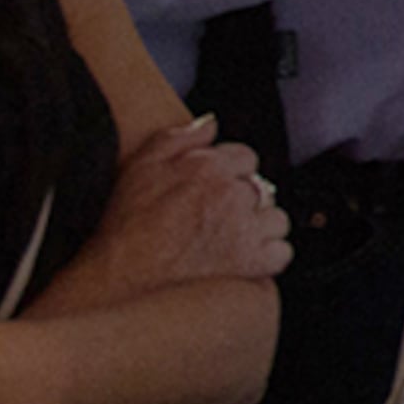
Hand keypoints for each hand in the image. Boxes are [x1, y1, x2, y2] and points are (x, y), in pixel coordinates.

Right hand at [51, 121, 290, 309]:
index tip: (217, 190)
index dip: (231, 174)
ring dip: (260, 227)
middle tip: (219, 219)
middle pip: (262, 187)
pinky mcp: (253, 264)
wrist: (121, 280)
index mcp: (210, 167)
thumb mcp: (141, 167)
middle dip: (245, 200)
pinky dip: (269, 257)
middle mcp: (232, 194)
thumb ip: (180, 137)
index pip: (246, 158)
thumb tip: (211, 124)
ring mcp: (246, 230)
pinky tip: (245, 261)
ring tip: (232, 241)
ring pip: (276, 219)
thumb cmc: (126, 227)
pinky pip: (282, 252)